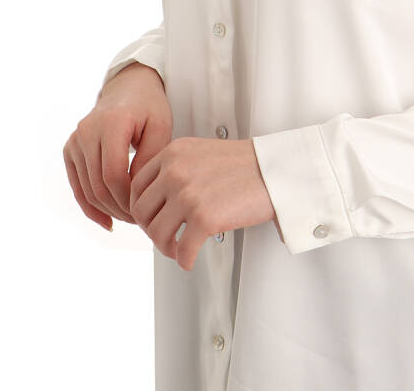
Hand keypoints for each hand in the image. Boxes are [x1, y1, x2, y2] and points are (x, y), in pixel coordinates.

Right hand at [63, 62, 172, 230]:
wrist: (129, 88)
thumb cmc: (149, 107)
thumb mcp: (161, 126)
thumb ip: (151, 158)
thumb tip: (137, 193)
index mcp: (111, 123)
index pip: (114, 174)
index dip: (128, 199)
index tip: (146, 209)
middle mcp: (87, 131)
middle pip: (99, 185)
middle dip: (120, 208)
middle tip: (141, 220)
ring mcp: (75, 140)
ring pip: (87, 189)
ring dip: (108, 210)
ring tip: (130, 218)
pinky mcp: (70, 149)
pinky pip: (77, 186)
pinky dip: (90, 207)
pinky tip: (108, 221)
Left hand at [129, 137, 276, 271]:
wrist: (277, 170)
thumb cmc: (245, 165)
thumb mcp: (201, 153)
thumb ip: (175, 169)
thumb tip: (155, 202)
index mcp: (173, 153)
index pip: (137, 186)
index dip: (141, 209)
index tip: (152, 220)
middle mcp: (176, 171)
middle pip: (142, 212)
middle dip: (151, 230)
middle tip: (166, 238)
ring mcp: (188, 194)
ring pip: (157, 234)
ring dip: (166, 248)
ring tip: (179, 250)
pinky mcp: (204, 218)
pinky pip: (182, 251)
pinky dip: (184, 261)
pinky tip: (191, 260)